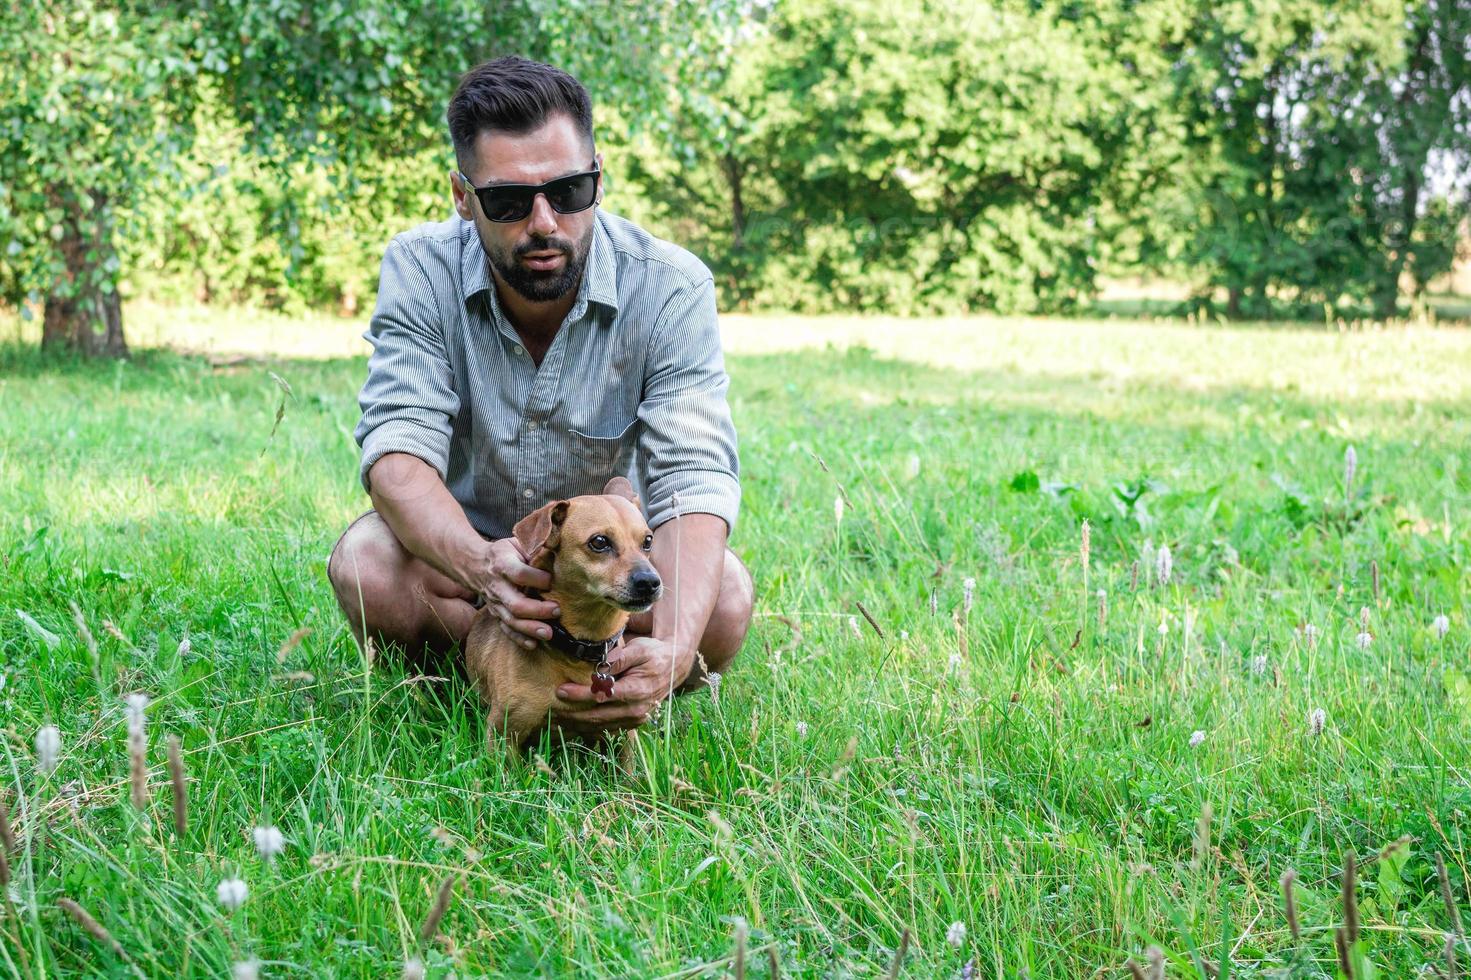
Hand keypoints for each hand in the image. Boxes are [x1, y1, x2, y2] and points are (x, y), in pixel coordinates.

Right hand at [468, 537, 558, 647]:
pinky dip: (519, 638)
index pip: (519, 573)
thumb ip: (535, 545)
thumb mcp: (517, 542)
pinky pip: (506, 629)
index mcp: (502, 563)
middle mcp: (497, 585)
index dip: (536, 578)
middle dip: (538, 611)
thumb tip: (558, 547)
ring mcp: (495, 602)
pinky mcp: (496, 613)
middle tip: (557, 610)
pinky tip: (534, 644)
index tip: (551, 580)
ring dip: (531, 628)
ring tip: (549, 633)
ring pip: (511, 620)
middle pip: (516, 603)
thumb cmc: (504, 552)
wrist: (475, 564)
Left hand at [552, 637, 694, 731]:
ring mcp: (634, 719)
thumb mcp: (638, 649)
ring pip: (600, 726)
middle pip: (597, 716)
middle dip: (571, 714)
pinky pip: (606, 729)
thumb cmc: (653, 654)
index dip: (579, 695)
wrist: (673, 667)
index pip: (602, 695)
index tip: (561, 690)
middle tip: (550, 709)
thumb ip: (618, 659)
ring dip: (576, 724)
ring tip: (554, 720)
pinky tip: (571, 725)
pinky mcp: (631, 723)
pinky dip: (587, 728)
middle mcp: (636, 709)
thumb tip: (598, 667)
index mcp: (637, 690)